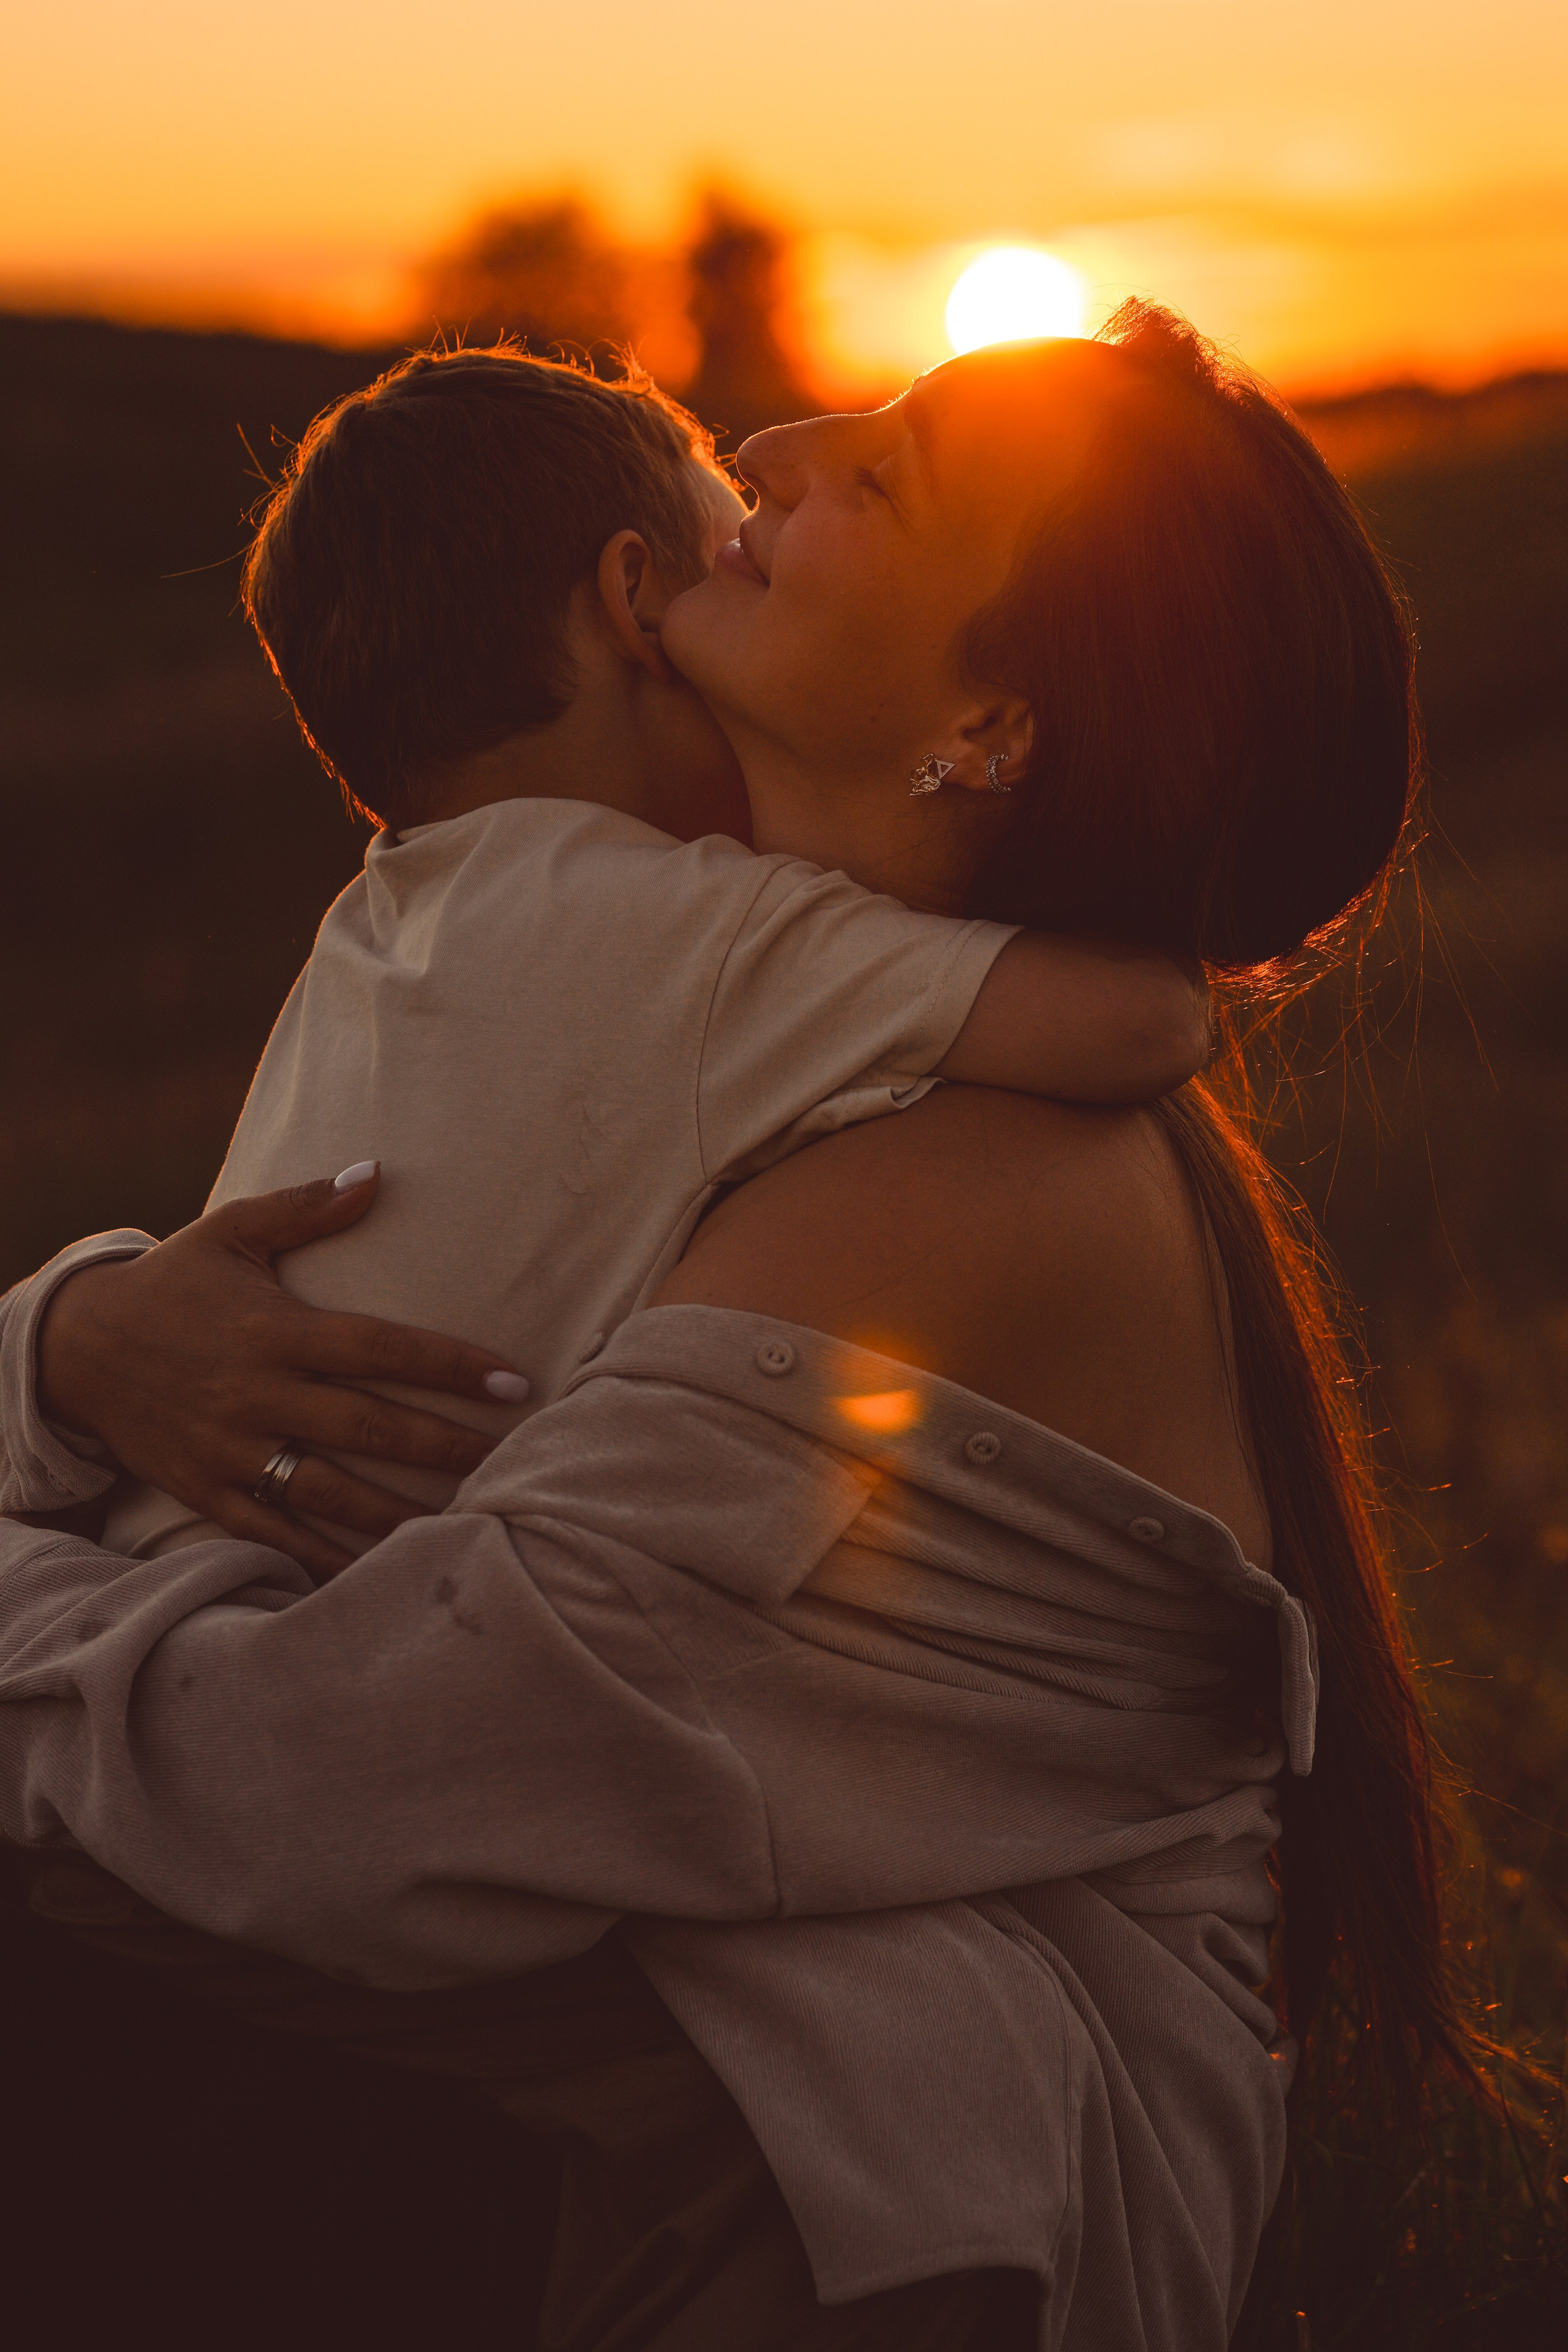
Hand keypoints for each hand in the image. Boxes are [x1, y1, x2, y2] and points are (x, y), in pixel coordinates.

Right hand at [35, 1167, 529, 1579]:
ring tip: (470, 1523)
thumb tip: (377, 1171)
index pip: (378, 1348)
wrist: (75, 1348)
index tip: (514, 1381)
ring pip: (330, 1492)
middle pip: (367, 1427)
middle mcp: (256, 1395)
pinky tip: (383, 1574)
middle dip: (444, 1447)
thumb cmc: (173, 1283)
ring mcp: (231, 1451)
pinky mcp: (206, 1493)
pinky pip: (275, 1535)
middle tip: (515, 1458)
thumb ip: (307, 1208)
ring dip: (402, 1513)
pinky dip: (327, 1558)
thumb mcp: (231, 1232)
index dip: (450, 1365)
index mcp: (274, 1330)